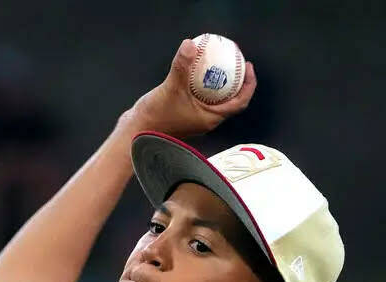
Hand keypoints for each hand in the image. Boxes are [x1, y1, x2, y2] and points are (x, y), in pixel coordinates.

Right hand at [125, 39, 257, 138]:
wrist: (137, 132)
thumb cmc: (155, 117)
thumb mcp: (170, 88)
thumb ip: (182, 66)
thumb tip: (190, 45)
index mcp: (210, 118)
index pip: (239, 103)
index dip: (249, 85)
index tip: (248, 66)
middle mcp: (207, 119)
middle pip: (231, 99)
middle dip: (238, 80)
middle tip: (238, 61)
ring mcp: (196, 117)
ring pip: (216, 98)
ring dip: (222, 81)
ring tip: (221, 62)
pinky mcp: (186, 112)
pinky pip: (201, 95)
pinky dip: (204, 82)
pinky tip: (197, 67)